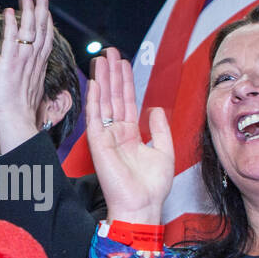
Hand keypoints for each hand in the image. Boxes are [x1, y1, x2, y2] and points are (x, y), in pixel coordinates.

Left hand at [0, 0, 53, 152]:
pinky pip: (12, 41)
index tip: (45, 6)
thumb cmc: (16, 113)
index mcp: (38, 67)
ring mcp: (23, 62)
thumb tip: (19, 74)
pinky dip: (12, 26)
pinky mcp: (9, 66)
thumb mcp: (24, 90)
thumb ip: (24, 77)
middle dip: (42, 7)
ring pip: (30, 30)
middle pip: (42, 29)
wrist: (15, 125)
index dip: (46, 20)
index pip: (45, 38)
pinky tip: (10, 12)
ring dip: (29, 10)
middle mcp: (33, 62)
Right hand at [84, 48, 173, 224]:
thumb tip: (155, 110)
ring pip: (103, 102)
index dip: (125, 81)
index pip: (127, 102)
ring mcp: (106, 137)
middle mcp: (116, 133)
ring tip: (101, 59)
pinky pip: (95, 116)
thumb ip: (160, 129)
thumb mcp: (164, 150)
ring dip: (101, 80)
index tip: (123, 62)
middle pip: (113, 97)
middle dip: (111, 74)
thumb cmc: (153, 186)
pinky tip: (94, 82)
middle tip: (108, 52)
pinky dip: (94, 98)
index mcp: (131, 135)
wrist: (143, 205)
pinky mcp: (98, 144)